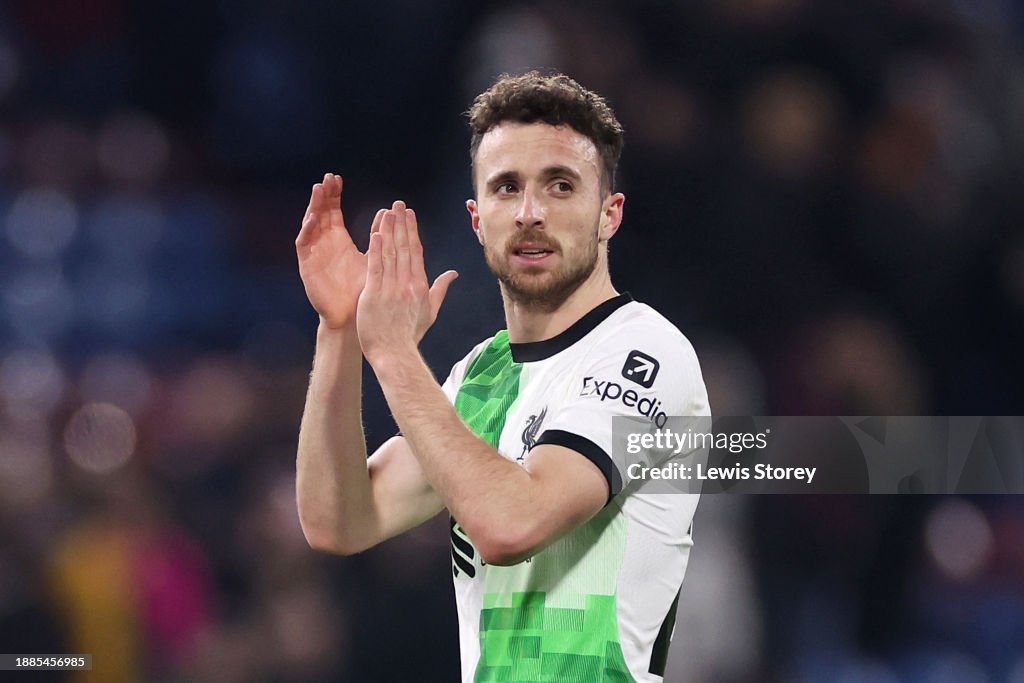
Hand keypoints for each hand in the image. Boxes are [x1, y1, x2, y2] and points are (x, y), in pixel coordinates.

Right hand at [296, 173, 382, 328]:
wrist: (353, 316)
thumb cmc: (362, 290)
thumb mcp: (372, 257)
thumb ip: (377, 235)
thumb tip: (387, 212)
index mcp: (338, 240)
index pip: (333, 211)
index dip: (333, 195)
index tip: (338, 179)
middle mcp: (323, 244)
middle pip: (319, 213)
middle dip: (323, 195)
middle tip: (327, 178)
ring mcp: (314, 254)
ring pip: (310, 225)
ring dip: (313, 207)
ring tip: (318, 190)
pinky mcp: (307, 266)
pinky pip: (304, 244)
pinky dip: (308, 230)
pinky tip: (314, 218)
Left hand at [357, 201, 457, 363]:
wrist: (395, 353)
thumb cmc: (410, 335)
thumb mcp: (430, 312)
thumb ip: (440, 289)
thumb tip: (453, 274)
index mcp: (420, 286)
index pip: (416, 252)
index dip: (412, 231)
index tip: (409, 215)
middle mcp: (407, 283)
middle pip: (405, 247)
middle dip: (401, 224)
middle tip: (398, 204)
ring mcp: (391, 288)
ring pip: (391, 253)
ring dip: (389, 230)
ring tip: (387, 211)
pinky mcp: (374, 294)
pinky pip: (376, 267)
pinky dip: (376, 250)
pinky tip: (376, 233)